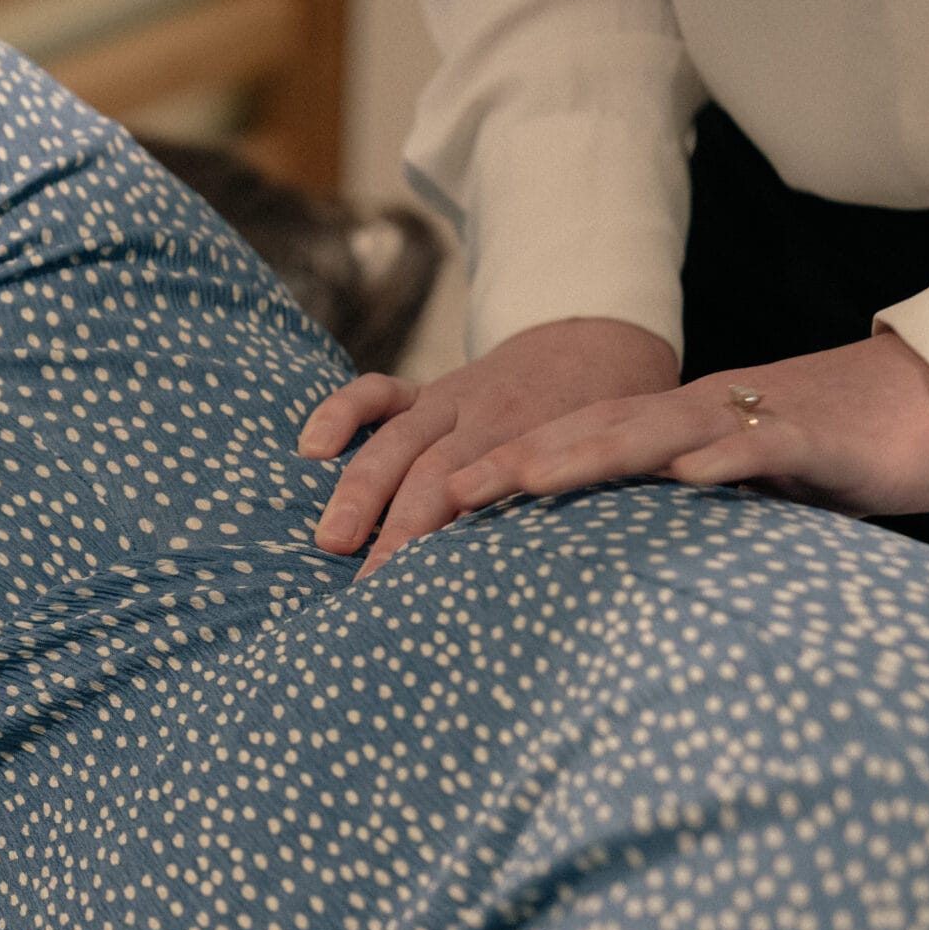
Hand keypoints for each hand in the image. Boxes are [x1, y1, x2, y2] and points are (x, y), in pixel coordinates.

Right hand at [298, 318, 676, 575]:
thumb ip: (592, 506)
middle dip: (400, 529)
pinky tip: (312, 450)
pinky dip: (341, 414)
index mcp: (539, 443)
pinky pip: (377, 393)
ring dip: (361, 489)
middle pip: (437, 475)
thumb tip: (585, 579)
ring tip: (331, 539)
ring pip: (398, 440)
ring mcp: (451, 401)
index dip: (459, 540)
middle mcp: (488, 420)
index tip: (434, 587)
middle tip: (371, 582)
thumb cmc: (609, 427)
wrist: (600, 342)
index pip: (490, 494)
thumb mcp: (616, 464)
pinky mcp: (427, 390)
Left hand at [443, 329, 928, 521]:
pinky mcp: (821, 441)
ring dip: (593, 452)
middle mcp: (706, 416)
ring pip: (662, 431)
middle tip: (452, 492)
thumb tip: (618, 565)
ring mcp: (760, 422)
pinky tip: (687, 474)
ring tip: (531, 478)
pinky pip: (767, 447)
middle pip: (599, 430)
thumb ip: (682, 514)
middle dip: (523, 458)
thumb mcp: (742, 491)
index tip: (446, 497)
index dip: (515, 462)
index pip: (583, 440)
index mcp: (682, 427)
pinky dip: (726, 457)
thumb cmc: (836, 454)